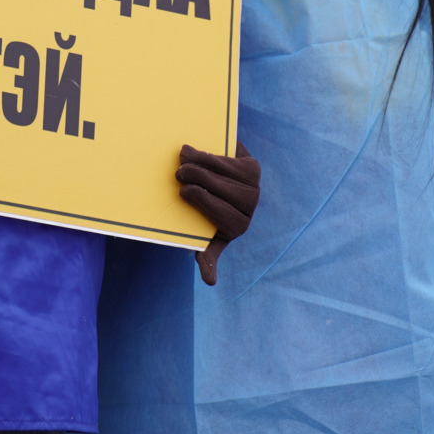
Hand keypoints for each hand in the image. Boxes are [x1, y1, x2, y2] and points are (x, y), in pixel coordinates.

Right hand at [178, 142, 258, 286]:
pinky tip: (195, 151)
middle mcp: (250, 208)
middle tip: (178, 172)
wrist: (222, 185)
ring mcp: (254, 187)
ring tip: (182, 157)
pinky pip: (232, 160)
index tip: (182, 192)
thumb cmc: (208, 214)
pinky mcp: (254, 167)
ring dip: (203, 162)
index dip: (203, 201)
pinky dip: (212, 154)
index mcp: (237, 227)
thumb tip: (211, 282)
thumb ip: (207, 255)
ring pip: (227, 173)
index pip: (223, 215)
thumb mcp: (207, 237)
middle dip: (199, 178)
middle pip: (224, 191)